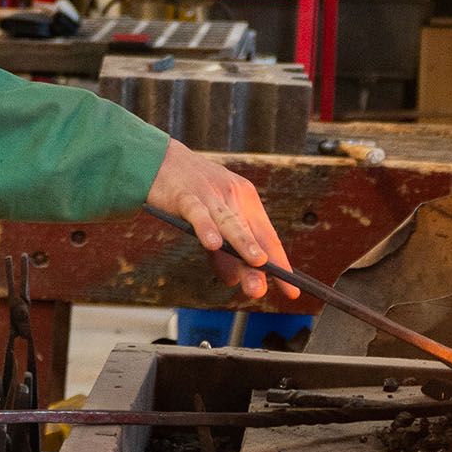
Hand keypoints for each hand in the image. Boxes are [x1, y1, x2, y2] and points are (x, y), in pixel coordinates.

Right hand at [145, 140, 297, 302]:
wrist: (161, 160)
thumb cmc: (191, 192)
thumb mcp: (213, 221)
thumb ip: (223, 252)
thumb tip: (234, 281)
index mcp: (245, 200)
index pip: (268, 235)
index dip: (281, 264)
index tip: (291, 291)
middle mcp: (233, 195)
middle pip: (252, 233)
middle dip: (262, 262)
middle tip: (265, 288)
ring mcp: (210, 195)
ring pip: (231, 222)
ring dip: (245, 243)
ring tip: (258, 262)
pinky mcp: (186, 195)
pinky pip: (198, 213)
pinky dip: (206, 228)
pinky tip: (212, 243)